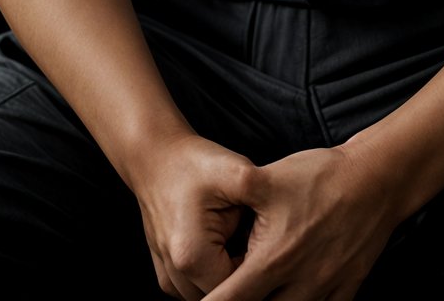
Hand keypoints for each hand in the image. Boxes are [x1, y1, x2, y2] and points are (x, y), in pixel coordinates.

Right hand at [133, 131, 256, 297]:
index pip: (240, 287)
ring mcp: (168, 276)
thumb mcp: (236, 172)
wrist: (156, 155)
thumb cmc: (196, 163)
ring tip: (236, 238)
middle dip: (243, 272)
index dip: (258, 265)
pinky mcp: (166, 272)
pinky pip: (196, 288)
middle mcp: (176, 273)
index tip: (263, 237)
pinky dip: (211, 274)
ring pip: (210, 294)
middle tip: (251, 235)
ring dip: (226, 274)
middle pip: (224, 294)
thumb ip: (261, 202)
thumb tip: (287, 232)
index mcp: (193, 255)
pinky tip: (221, 244)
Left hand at [139, 134, 402, 300]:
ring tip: (262, 290)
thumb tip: (203, 204)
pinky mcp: (346, 292)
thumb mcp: (269, 178)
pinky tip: (291, 293)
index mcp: (272, 260)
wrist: (377, 178)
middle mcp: (299, 285)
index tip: (202, 299)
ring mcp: (325, 292)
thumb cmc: (322, 176)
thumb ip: (234, 196)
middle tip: (230, 293)